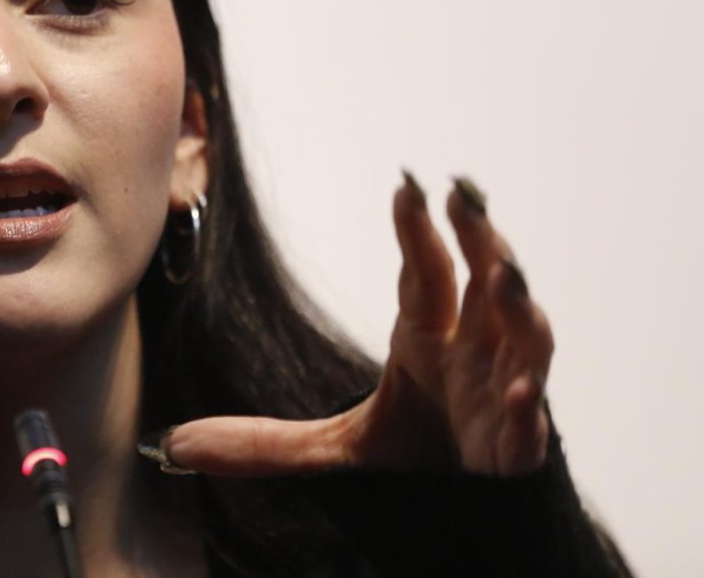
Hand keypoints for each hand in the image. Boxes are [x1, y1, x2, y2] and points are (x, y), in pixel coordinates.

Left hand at [157, 174, 553, 477]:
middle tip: (465, 197)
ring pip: (525, 336)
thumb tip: (173, 445)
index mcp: (428, 339)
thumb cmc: (417, 458)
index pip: (424, 273)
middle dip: (481, 239)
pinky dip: (527, 402)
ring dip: (518, 305)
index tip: (406, 185)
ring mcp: (503, 392)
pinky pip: (531, 417)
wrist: (464, 518)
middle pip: (483, 284)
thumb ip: (261, 443)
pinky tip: (515, 387)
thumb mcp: (332, 450)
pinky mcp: (521, 447)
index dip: (417, 231)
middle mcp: (473, 353)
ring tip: (505, 276)